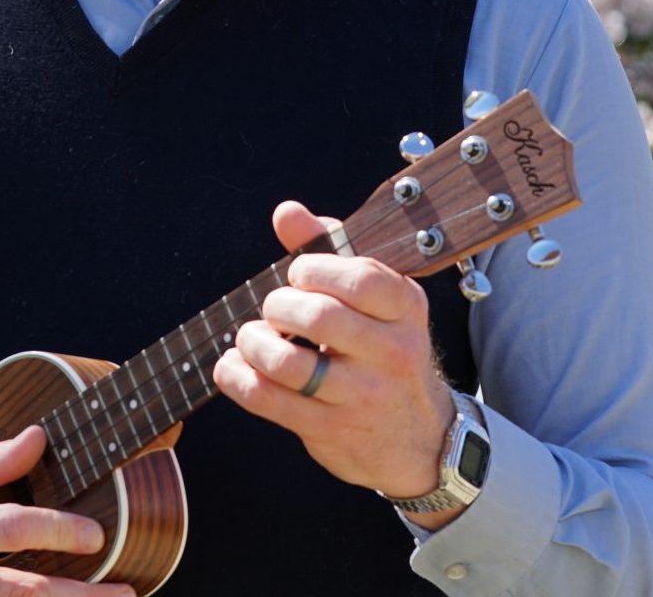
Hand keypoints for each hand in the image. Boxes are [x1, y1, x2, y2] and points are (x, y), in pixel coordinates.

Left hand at [213, 201, 456, 502]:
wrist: (419, 439)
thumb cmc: (384, 348)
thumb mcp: (376, 298)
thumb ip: (329, 248)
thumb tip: (287, 212)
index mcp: (405, 308)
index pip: (361, 279)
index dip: (315, 269)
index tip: (297, 274)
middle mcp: (392, 352)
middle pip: (319, 317)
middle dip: (279, 305)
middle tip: (274, 310)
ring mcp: (363, 397)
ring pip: (290, 364)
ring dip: (254, 343)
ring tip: (252, 337)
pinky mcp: (334, 431)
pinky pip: (271, 401)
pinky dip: (239, 379)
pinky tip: (233, 367)